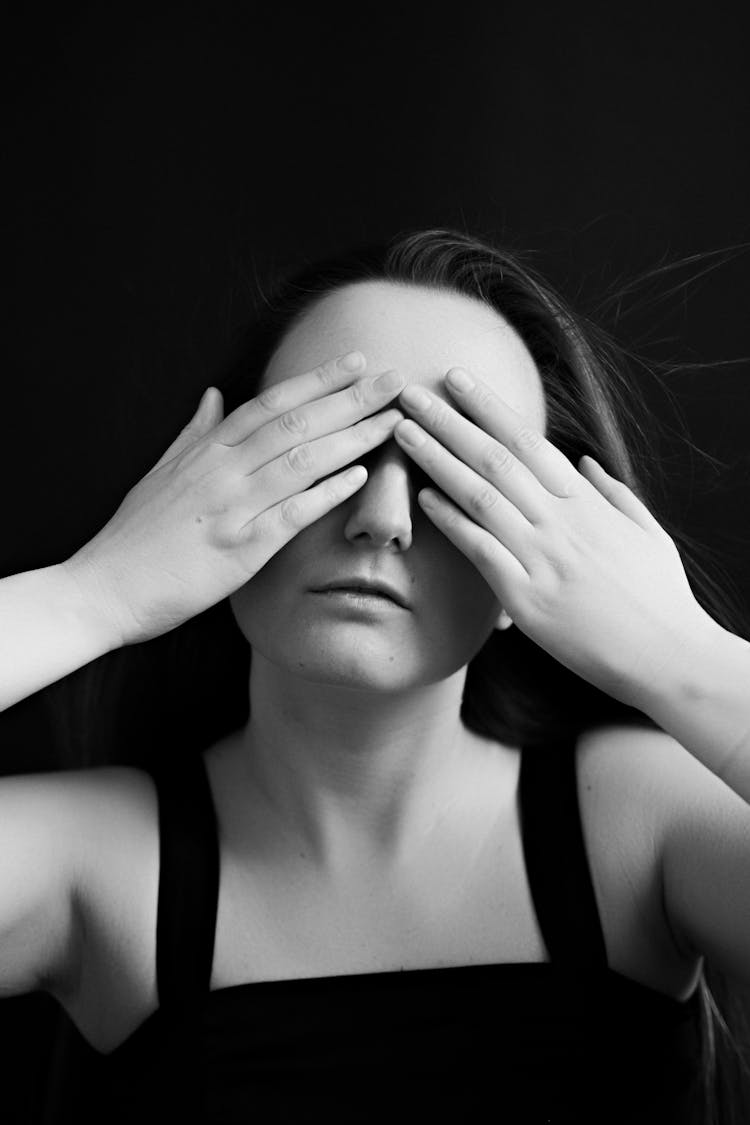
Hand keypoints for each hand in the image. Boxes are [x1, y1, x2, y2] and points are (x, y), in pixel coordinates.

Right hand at [65, 353, 403, 645]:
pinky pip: (292, 514)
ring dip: (351, 437)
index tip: (356, 361)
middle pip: (296, 422)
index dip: (317, 380)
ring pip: (301, 460)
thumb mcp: (160, 472)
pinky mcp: (240, 548)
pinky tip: (360, 477)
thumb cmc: (134, 535)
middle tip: (394, 379)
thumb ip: (193, 433)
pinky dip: (327, 493)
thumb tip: (213, 395)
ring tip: (392, 420)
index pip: (271, 403)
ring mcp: (232, 507)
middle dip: (349, 398)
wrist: (103, 587)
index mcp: (206, 450)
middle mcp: (222, 469)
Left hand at [393, 367, 712, 707]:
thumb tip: (583, 463)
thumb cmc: (660, 598)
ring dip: (437, 460)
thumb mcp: (647, 533)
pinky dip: (451, 522)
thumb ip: (613, 493)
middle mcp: (560, 521)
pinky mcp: (526, 598)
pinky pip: (480, 551)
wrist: (668, 656)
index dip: (488, 407)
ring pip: (480, 495)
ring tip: (404, 434)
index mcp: (586, 502)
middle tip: (411, 394)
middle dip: (449, 421)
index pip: (528, 441)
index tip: (457, 380)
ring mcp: (541, 558)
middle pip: (494, 458)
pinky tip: (422, 499)